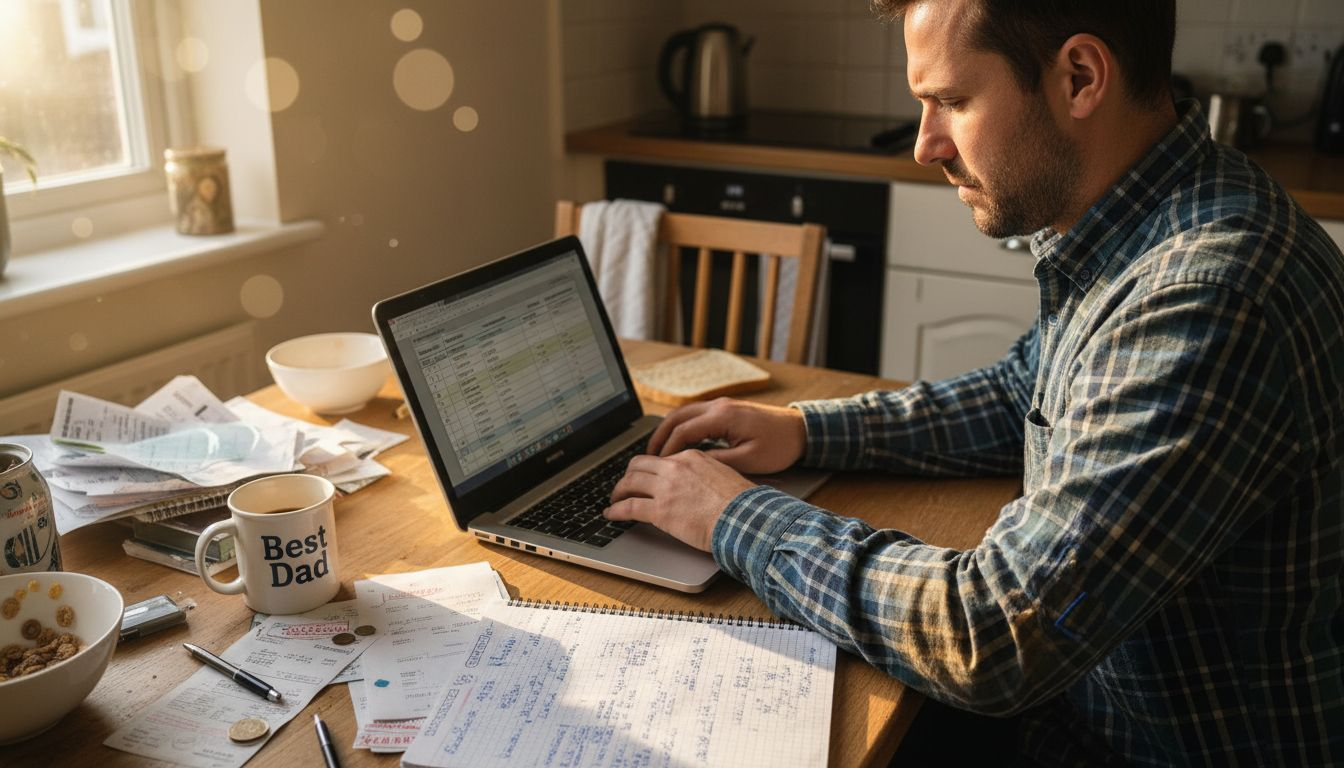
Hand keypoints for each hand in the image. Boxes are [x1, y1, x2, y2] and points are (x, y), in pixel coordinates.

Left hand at [606, 451, 753, 551]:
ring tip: (614, 500)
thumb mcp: (723, 475)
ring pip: (629, 483)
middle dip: (628, 475)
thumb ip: (704, 474)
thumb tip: (698, 484)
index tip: (647, 478)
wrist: (744, 519)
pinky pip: (629, 507)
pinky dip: (616, 510)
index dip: (650, 470)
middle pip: (638, 465)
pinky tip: (611, 514)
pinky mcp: (660, 510)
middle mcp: (675, 468)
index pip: (661, 459)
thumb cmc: (741, 503)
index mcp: (691, 457)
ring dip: (618, 491)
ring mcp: (665, 488)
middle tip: (625, 485)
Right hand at [647, 398, 806, 474]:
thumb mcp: (748, 460)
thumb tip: (690, 467)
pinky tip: (679, 444)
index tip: (657, 467)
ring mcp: (722, 405)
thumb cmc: (779, 446)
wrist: (801, 430)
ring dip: (669, 431)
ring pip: (684, 414)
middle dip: (659, 437)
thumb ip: (717, 462)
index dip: (667, 450)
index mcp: (722, 417)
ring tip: (658, 452)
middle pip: (676, 418)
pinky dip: (682, 428)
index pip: (682, 431)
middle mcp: (718, 406)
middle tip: (648, 457)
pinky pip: (696, 416)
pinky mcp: (726, 410)